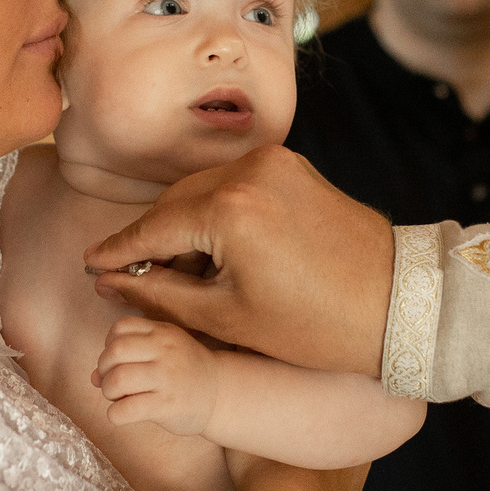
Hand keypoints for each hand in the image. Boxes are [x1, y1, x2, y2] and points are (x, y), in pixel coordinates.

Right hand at [83, 147, 393, 378]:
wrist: (398, 306)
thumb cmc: (316, 326)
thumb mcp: (227, 318)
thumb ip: (159, 296)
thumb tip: (110, 282)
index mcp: (229, 209)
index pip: (152, 228)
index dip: (117, 252)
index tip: (90, 266)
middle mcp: (249, 172)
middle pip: (173, 203)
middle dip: (152, 242)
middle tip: (133, 281)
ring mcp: (275, 164)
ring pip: (202, 192)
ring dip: (184, 228)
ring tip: (180, 277)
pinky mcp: (295, 168)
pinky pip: (235, 187)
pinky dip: (217, 215)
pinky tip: (217, 255)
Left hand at [93, 318, 219, 437]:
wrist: (220, 394)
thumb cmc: (185, 371)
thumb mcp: (163, 351)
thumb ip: (129, 356)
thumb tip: (93, 377)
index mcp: (162, 332)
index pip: (120, 328)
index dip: (109, 344)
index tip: (117, 360)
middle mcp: (165, 351)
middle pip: (115, 352)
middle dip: (103, 368)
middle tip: (111, 381)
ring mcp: (167, 378)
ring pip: (117, 380)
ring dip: (108, 391)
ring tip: (117, 397)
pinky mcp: (166, 406)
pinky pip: (126, 410)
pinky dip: (115, 414)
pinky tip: (122, 414)